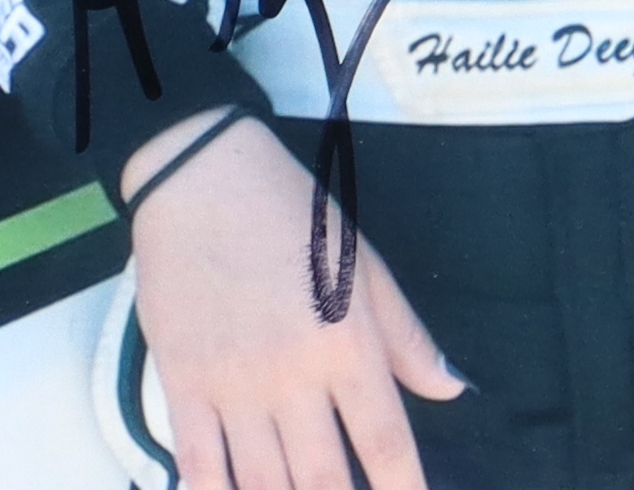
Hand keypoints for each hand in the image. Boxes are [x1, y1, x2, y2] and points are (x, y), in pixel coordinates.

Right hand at [119, 109, 467, 489]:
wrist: (199, 175)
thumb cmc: (288, 212)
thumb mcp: (361, 261)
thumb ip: (406, 335)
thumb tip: (450, 389)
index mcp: (346, 341)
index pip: (386, 444)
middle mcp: (292, 372)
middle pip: (326, 481)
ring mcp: (233, 382)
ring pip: (265, 485)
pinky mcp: (182, 381)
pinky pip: (199, 465)